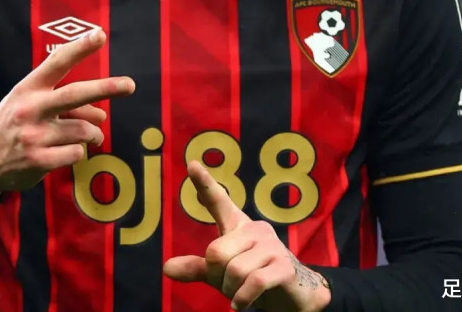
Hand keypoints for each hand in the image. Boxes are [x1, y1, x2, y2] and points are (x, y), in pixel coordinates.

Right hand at [0, 29, 134, 200]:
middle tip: (130, 85)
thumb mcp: (32, 103)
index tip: (100, 35)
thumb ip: (67, 104)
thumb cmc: (14, 123)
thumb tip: (102, 115)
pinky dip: (78, 152)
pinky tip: (67, 152)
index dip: (80, 48)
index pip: (57, 62)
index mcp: (29, 88)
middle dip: (105, 88)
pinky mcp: (38, 161)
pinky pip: (76, 153)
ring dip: (93, 134)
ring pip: (83, 130)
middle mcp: (31, 108)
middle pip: (75, 95)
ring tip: (92, 135)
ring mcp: (34, 136)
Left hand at [163, 161, 330, 311]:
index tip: (191, 163)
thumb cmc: (253, 277)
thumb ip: (198, 268)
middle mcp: (254, 229)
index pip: (219, 200)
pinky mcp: (284, 266)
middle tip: (229, 285)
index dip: (204, 183)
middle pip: (216, 252)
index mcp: (237, 225)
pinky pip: (254, 282)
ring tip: (239, 293)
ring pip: (234, 270)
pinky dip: (243, 299)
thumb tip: (167, 268)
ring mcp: (271, 246)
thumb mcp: (222, 273)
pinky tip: (241, 305)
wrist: (294, 295)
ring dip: (231, 290)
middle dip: (217, 276)